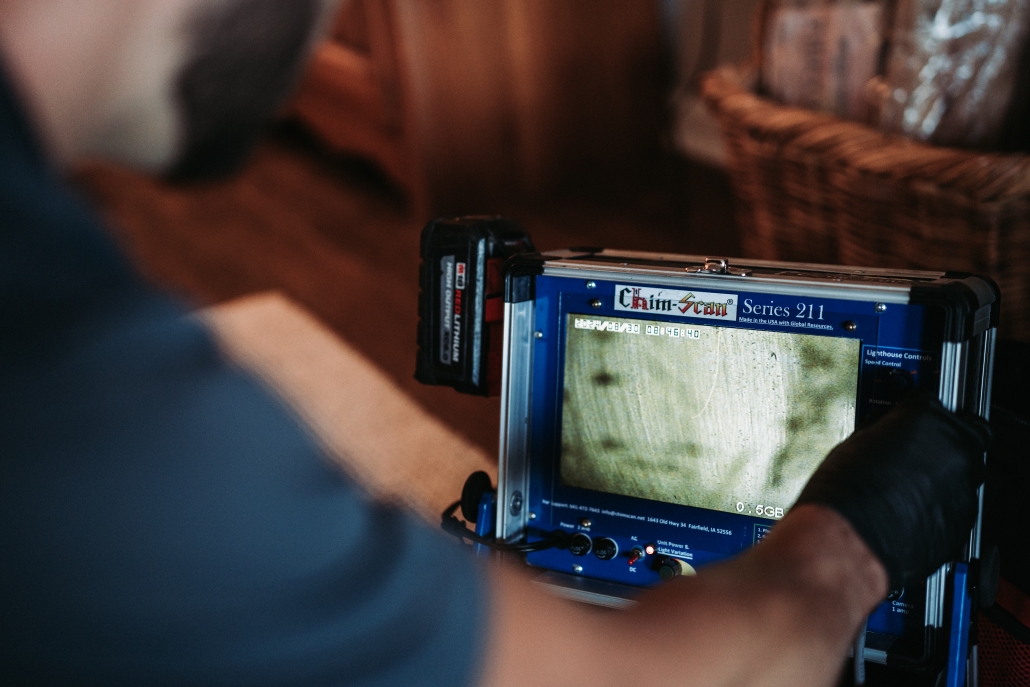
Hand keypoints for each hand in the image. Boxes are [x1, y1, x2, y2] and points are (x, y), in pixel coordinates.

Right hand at [795, 391, 988, 589]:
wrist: (848, 540)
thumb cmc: (844, 493)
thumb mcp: (857, 442)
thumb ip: (887, 431)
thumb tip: (891, 434)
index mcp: (927, 417)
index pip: (931, 402)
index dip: (916, 416)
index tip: (910, 425)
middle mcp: (954, 447)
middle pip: (964, 435)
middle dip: (943, 443)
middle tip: (916, 455)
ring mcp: (964, 485)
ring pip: (962, 475)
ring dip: (941, 478)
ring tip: (906, 491)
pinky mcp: (964, 521)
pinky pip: (956, 506)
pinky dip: (938, 508)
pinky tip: (908, 513)